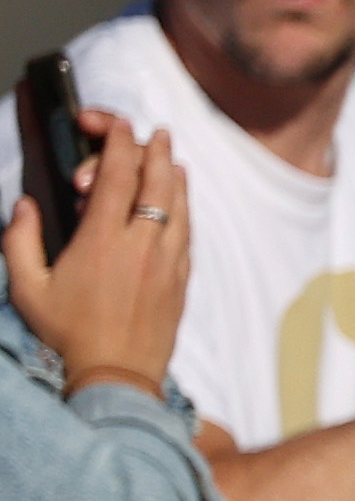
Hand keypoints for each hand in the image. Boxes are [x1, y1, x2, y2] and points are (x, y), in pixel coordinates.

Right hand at [8, 108, 197, 393]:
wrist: (117, 376)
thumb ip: (19, 239)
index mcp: (102, 240)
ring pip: (180, 205)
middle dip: (154, 150)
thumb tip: (25, 205)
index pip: (118, 176)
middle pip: (157, 182)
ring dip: (174, 175)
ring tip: (170, 156)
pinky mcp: (182, 280)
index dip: (118, 142)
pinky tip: (180, 199)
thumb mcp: (27, 287)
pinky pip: (188, 232)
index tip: (115, 124)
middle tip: (153, 131)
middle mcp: (142, 245)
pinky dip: (184, 207)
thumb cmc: (67, 334)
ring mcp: (167, 262)